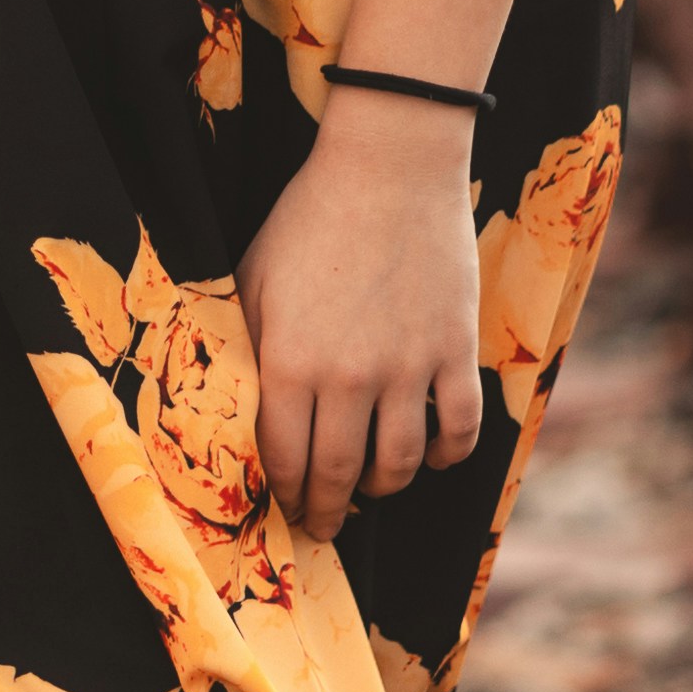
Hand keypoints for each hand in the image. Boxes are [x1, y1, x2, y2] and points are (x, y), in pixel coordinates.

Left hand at [237, 103, 486, 541]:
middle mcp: (350, 377)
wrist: (390, 167)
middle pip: (338, 473)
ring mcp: (408, 367)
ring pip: (400, 463)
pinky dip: (447, 455)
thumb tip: (234, 403)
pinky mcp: (455, 350)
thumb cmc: (310, 219)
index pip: (283, 459)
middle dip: (326, 509)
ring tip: (373, 489)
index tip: (282, 508)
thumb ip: (246, 346)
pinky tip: (432, 456)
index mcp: (291, 362)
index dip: (281, 495)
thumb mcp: (254, 279)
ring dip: (384, 487)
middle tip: (324, 524)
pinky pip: (459, 428)